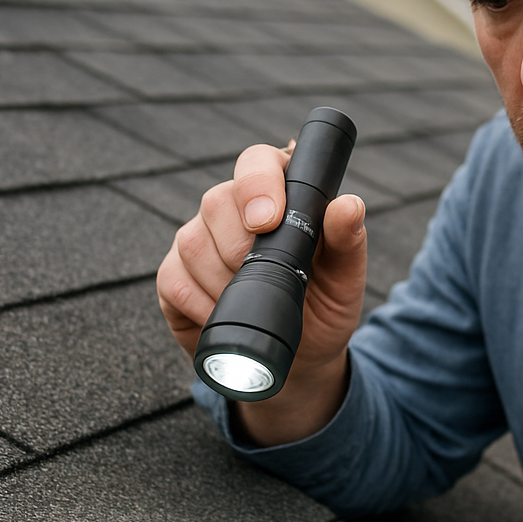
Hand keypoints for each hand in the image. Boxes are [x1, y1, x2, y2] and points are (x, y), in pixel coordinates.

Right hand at [156, 141, 367, 444]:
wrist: (298, 359)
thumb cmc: (324, 307)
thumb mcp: (346, 279)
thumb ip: (348, 240)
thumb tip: (348, 206)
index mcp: (280, 194)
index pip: (258, 163)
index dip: (258, 185)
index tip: (268, 222)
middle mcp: (233, 208)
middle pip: (218, 201)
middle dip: (244, 249)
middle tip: (272, 279)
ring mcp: (199, 238)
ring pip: (193, 242)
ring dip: (226, 282)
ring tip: (256, 300)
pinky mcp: (174, 274)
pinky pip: (174, 279)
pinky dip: (203, 305)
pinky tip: (225, 314)